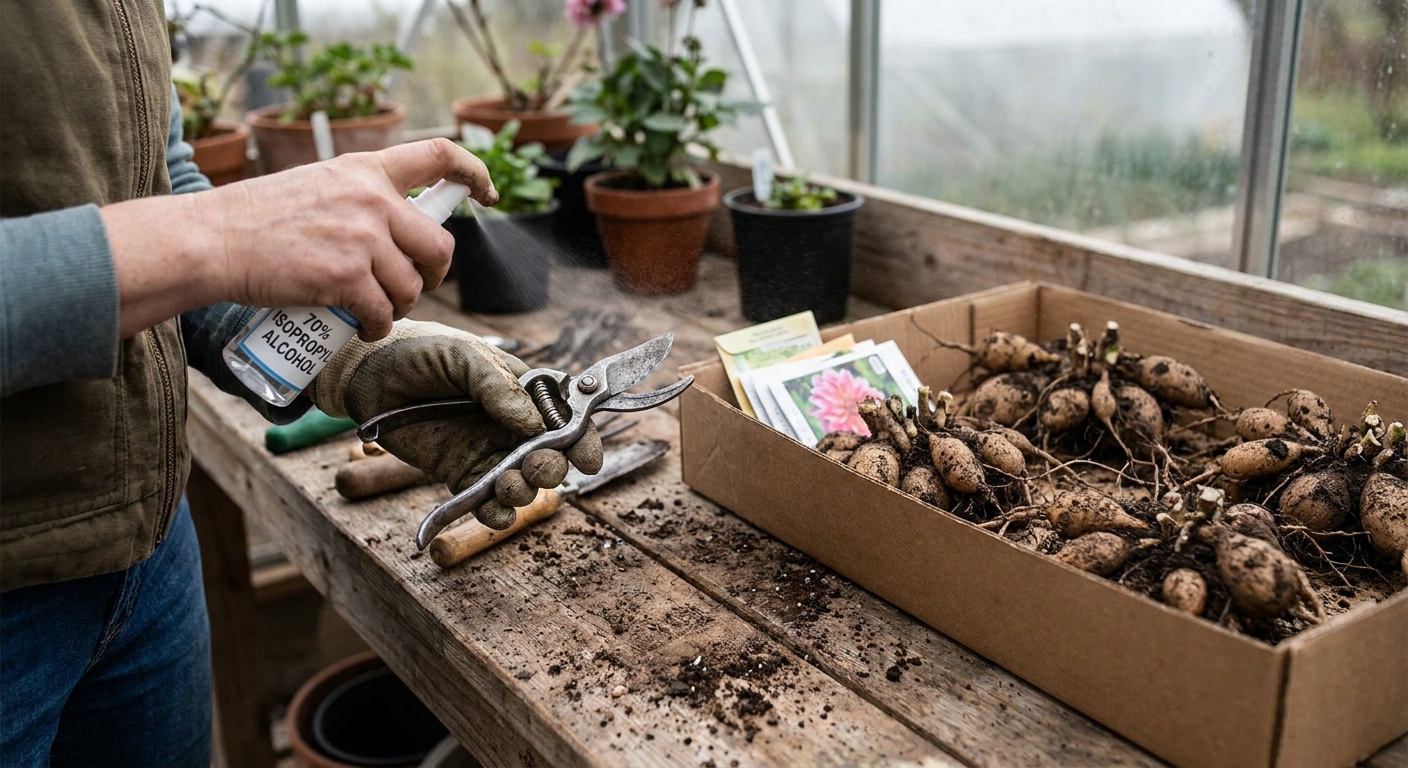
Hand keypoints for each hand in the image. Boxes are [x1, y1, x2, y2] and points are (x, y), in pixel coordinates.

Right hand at [103, 139, 496, 339]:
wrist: (212, 240)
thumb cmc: (258, 219)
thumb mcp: (318, 186)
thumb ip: (359, 198)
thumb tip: (398, 228)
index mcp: (366, 169)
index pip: (438, 156)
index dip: (473, 172)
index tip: (487, 191)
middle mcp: (371, 199)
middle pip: (439, 245)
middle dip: (434, 274)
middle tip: (414, 285)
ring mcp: (361, 239)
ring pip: (412, 286)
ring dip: (400, 307)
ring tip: (375, 311)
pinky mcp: (346, 278)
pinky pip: (384, 313)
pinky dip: (376, 328)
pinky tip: (363, 328)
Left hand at [310, 320, 602, 528]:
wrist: (368, 375)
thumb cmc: (421, 353)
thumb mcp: (463, 357)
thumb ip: (498, 386)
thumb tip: (533, 423)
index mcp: (525, 393)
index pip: (567, 418)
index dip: (582, 438)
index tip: (586, 457)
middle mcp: (512, 426)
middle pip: (552, 457)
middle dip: (552, 467)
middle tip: (536, 465)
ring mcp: (488, 452)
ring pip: (524, 484)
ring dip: (524, 491)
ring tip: (507, 484)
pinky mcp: (461, 474)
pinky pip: (487, 502)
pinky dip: (495, 513)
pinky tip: (491, 508)